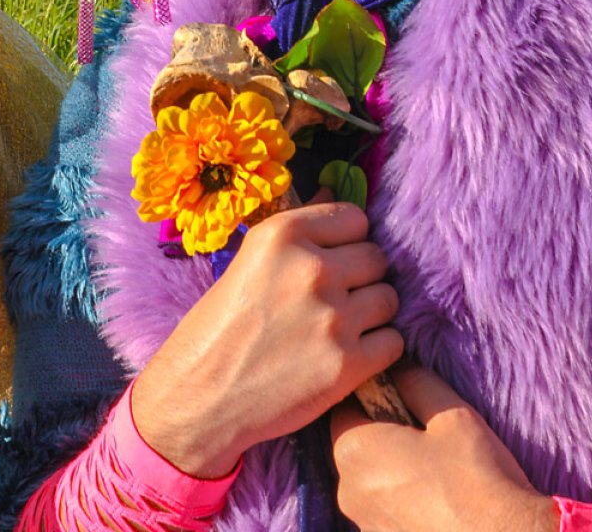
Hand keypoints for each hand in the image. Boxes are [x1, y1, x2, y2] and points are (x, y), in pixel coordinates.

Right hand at [132, 193, 402, 477]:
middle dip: (361, 277)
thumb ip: (297, 231)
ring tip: (340, 328)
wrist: (198, 398)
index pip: (355, 218)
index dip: (347, 240)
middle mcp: (312, 268)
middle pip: (376, 257)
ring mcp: (333, 317)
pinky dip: (377, 350)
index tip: (333, 259)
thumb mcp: (248, 261)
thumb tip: (331, 193)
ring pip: (389, 298)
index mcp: (283, 234)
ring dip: (372, 313)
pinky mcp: (347, 364)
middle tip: (335, 299)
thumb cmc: (218, 328)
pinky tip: (348, 355)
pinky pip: (392, 341)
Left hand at [331, 364, 558, 531]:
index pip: (346, 405)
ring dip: (392, 467)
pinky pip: (384, 507)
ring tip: (436, 466)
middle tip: (425, 430)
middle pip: (356, 444)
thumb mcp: (448, 412)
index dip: (373, 394)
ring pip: (370, 479)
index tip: (402, 395)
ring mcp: (364, 524)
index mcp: (355, 451)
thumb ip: (414, 381)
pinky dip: (401, 497)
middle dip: (383, 431)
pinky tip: (436, 496)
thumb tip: (397, 367)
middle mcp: (348, 491)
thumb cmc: (474, 476)